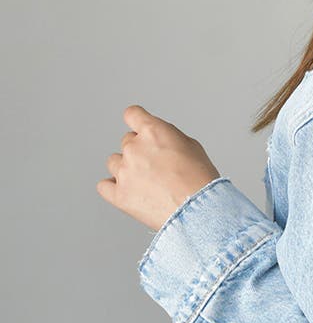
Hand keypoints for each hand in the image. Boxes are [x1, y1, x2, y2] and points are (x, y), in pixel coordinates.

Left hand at [97, 104, 220, 230]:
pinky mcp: (118, 194)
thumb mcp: (191, 145)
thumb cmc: (199, 178)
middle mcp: (134, 148)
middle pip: (126, 140)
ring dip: (125, 167)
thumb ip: (168, 136)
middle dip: (139, 149)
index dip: (137, 120)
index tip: (138, 125)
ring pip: (113, 162)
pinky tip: (127, 189)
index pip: (132, 114)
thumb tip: (158, 138)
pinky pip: (104, 185)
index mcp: (152, 131)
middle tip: (155, 164)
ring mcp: (124, 171)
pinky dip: (113, 186)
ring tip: (144, 180)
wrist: (197, 209)